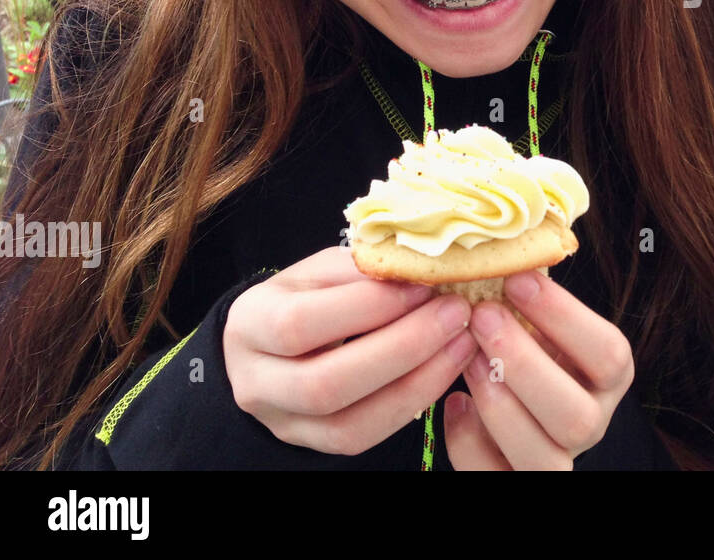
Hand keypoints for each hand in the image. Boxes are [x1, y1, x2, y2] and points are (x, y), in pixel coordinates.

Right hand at [224, 247, 477, 454]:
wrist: (276, 344)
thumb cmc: (308, 295)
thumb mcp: (323, 269)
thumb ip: (363, 271)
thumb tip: (421, 268)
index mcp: (251, 322)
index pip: (302, 322)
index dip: (369, 306)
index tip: (424, 284)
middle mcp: (256, 382)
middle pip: (327, 383)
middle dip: (403, 347)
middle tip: (456, 313)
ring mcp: (282, 423)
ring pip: (349, 423)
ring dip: (418, 381)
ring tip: (462, 341)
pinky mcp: (314, 445)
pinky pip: (365, 438)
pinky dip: (413, 403)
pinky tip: (446, 369)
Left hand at [443, 270, 633, 469]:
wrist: (508, 397)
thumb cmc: (524, 342)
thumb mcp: (537, 317)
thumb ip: (530, 291)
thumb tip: (504, 238)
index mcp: (606, 377)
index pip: (609, 354)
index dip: (565, 317)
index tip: (517, 279)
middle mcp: (590, 423)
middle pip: (578, 417)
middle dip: (526, 366)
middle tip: (483, 317)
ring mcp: (555, 459)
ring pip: (544, 459)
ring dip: (500, 407)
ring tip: (467, 360)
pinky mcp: (513, 480)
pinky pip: (495, 477)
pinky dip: (469, 444)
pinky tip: (453, 404)